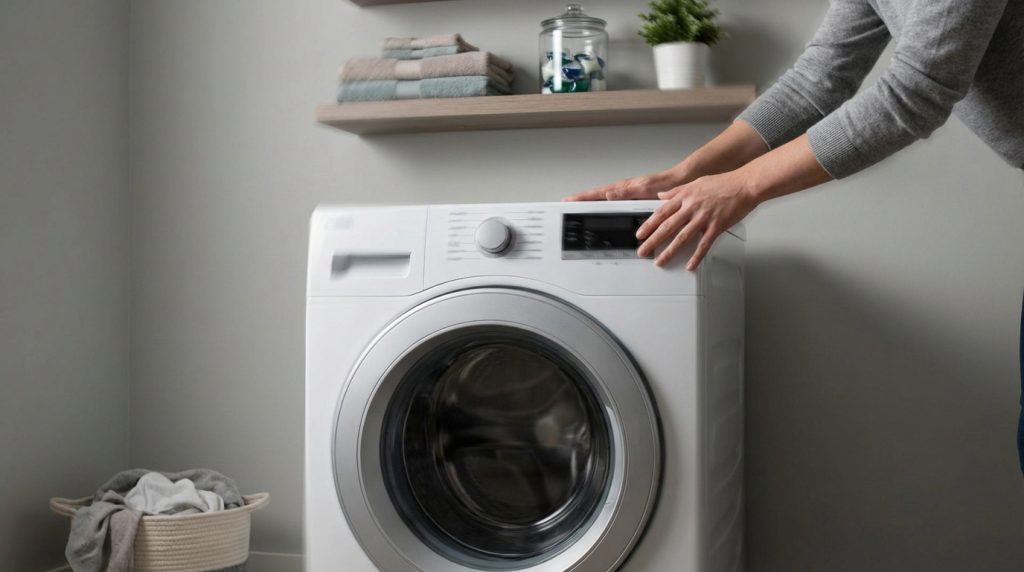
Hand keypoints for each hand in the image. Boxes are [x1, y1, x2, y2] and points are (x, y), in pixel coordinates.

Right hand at [562, 168, 688, 201]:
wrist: (679, 182)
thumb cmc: (664, 184)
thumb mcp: (643, 189)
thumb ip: (625, 192)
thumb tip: (607, 195)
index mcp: (622, 188)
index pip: (596, 193)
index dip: (582, 197)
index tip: (568, 200)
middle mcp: (622, 191)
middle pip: (596, 196)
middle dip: (581, 200)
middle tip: (567, 204)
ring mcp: (626, 195)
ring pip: (603, 200)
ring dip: (591, 204)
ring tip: (578, 209)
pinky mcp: (632, 200)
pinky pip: (614, 204)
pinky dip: (604, 207)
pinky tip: (603, 213)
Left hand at [636, 171, 757, 269]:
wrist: (744, 185)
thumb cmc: (723, 183)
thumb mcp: (695, 182)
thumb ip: (676, 191)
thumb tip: (661, 195)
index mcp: (685, 196)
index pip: (662, 212)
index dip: (649, 224)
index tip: (640, 234)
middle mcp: (692, 207)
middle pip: (668, 226)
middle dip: (653, 240)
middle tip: (643, 251)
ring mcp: (704, 218)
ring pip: (682, 237)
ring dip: (669, 251)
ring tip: (660, 261)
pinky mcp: (717, 226)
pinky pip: (704, 244)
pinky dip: (696, 256)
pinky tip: (690, 265)